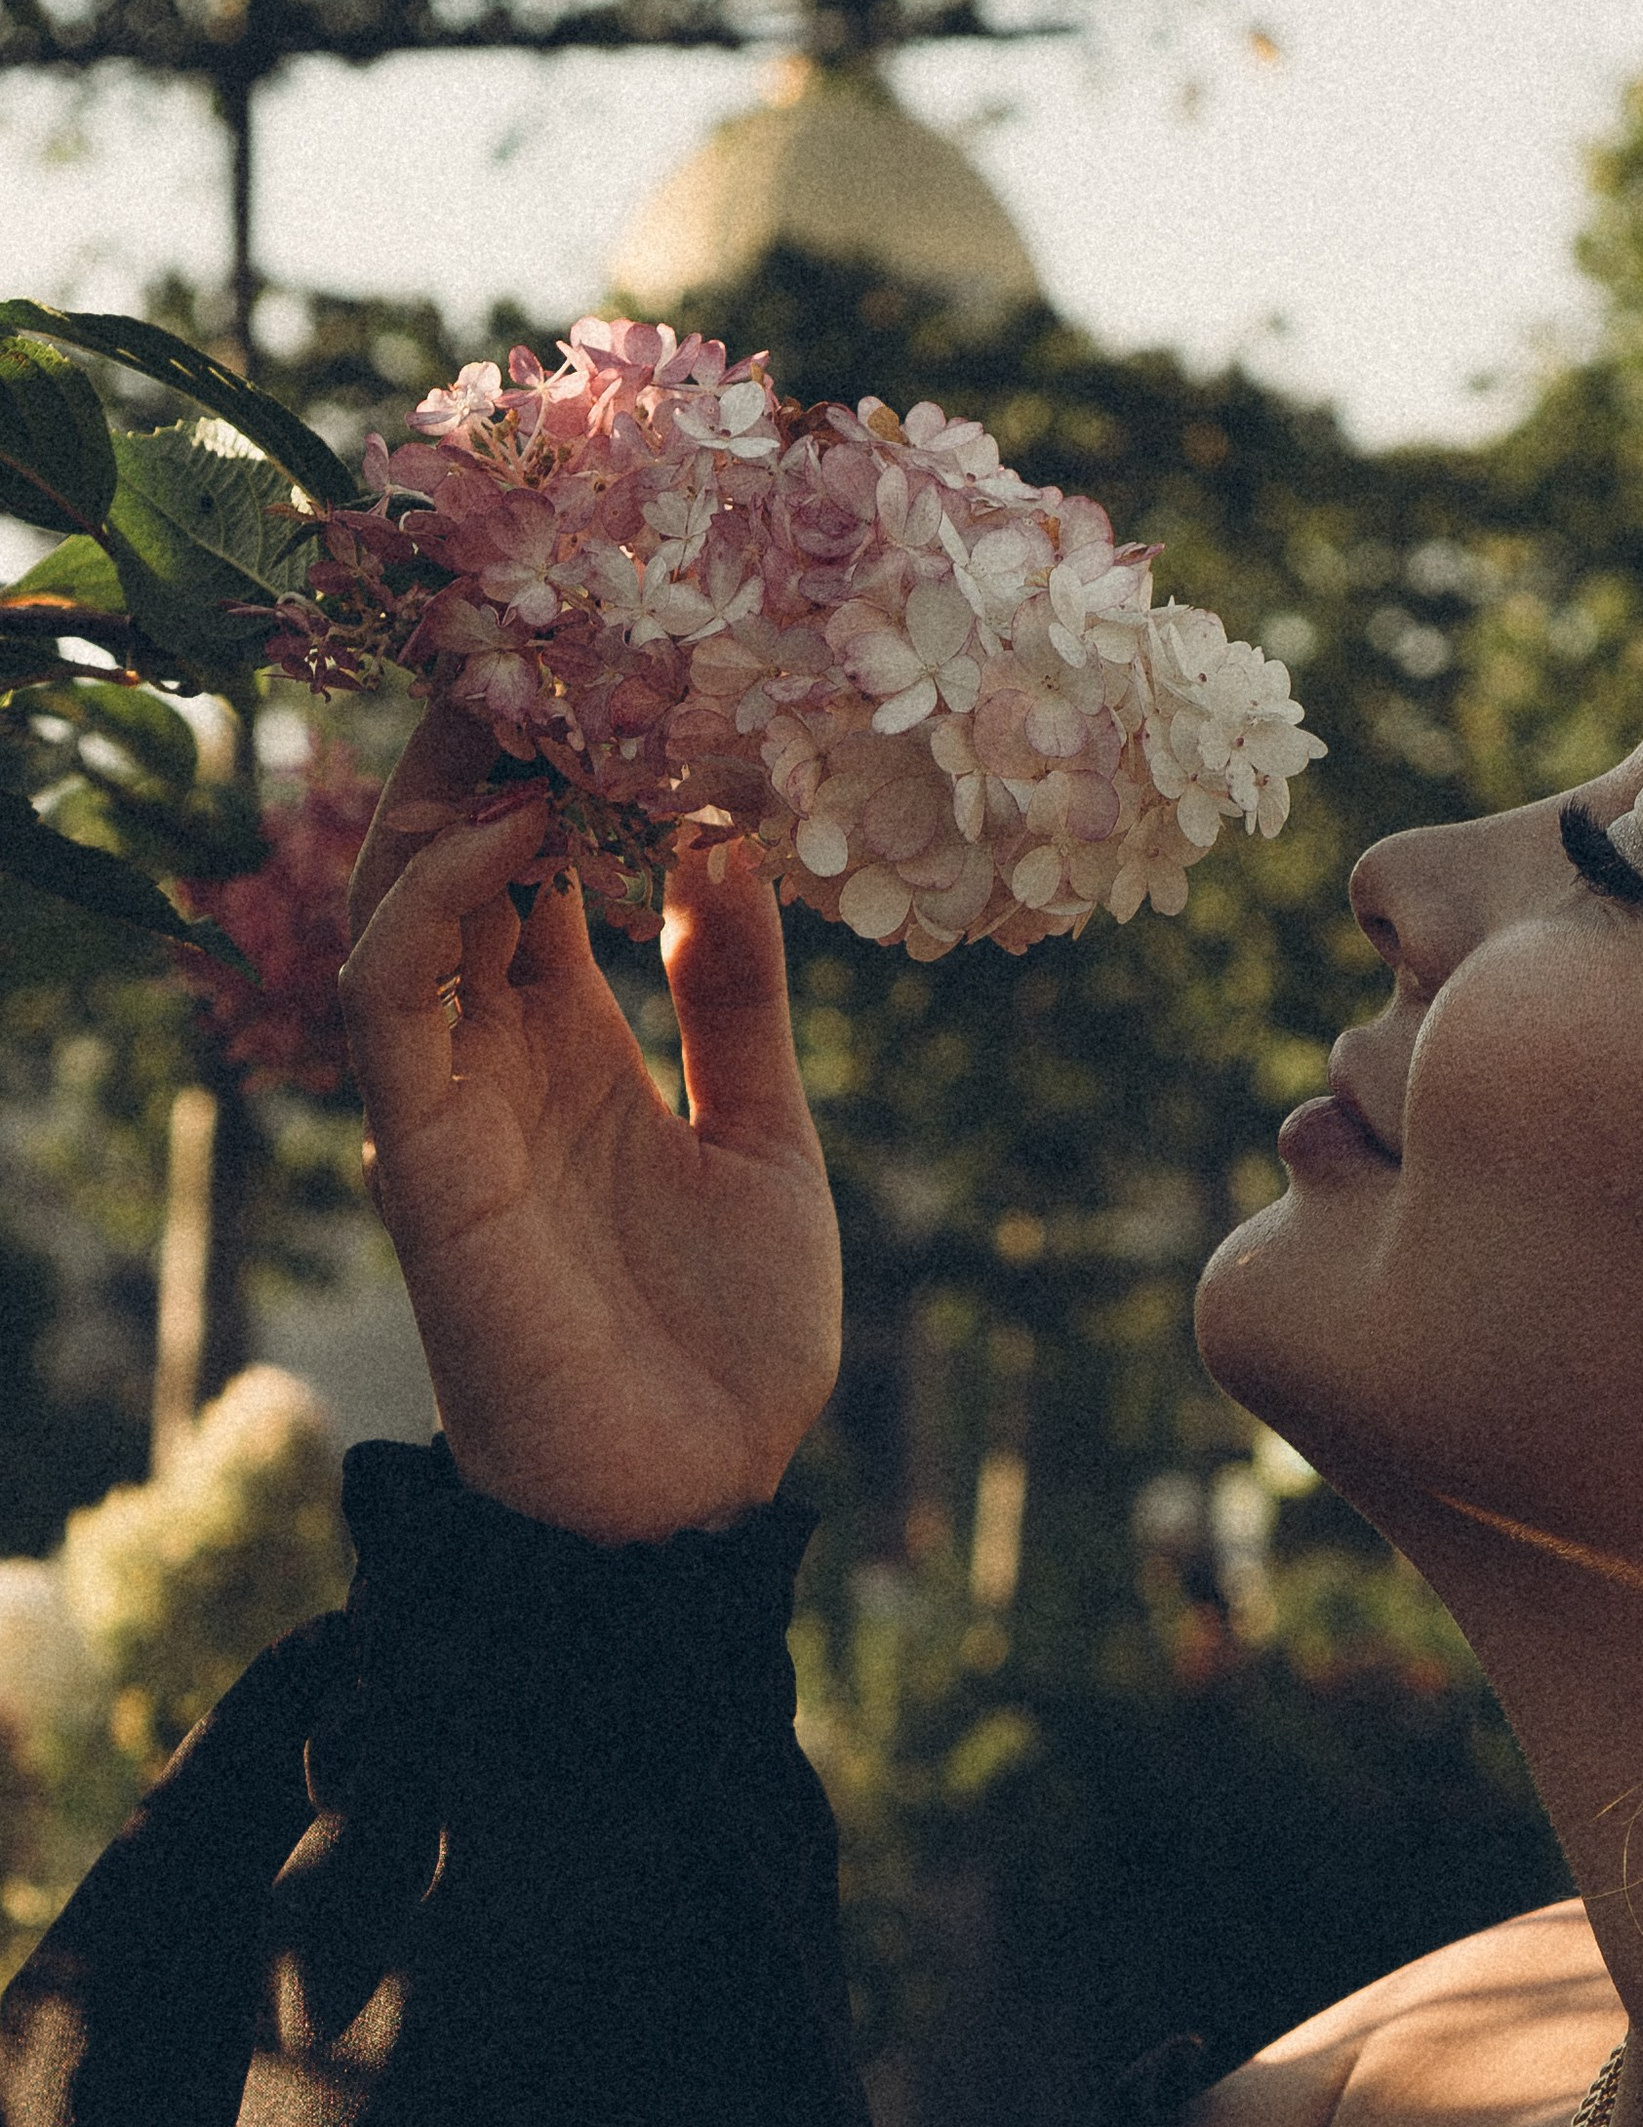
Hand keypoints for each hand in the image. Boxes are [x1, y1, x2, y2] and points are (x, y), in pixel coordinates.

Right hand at [338, 701, 841, 1541]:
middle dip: (486, 746)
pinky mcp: (423, 1147)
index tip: (618, 665)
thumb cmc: (733, 1336)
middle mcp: (498, 1052)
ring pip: (393, 899)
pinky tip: (517, 830)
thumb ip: (741, 994)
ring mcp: (451, 1095)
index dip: (559, 764)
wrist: (700, 1491)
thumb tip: (730, 837)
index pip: (531, 866)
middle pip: (450, 857)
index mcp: (578, 1040)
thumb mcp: (767, 1133)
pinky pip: (391, 990)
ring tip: (534, 701)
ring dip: (449, 792)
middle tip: (552, 635)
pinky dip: (438, 895)